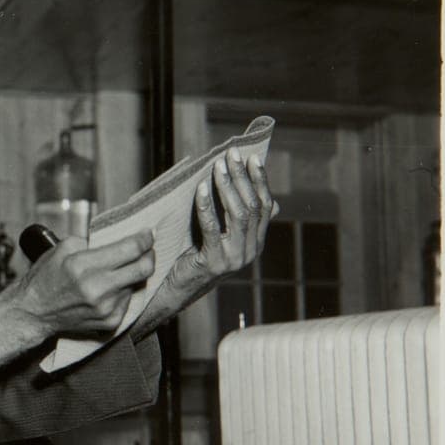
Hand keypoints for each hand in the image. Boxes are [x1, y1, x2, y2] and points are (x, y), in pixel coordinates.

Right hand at [0, 230, 156, 374]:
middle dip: (149, 255)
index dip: (145, 239)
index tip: (148, 233)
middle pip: (144, 268)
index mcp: (83, 265)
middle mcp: (98, 288)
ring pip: (137, 284)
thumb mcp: (62, 248)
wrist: (33, 313)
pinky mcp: (110, 322)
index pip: (130, 249)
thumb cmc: (45, 277)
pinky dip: (123, 291)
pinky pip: (128, 301)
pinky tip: (109, 289)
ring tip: (118, 270)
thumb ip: (91, 241)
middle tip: (146, 249)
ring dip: (132, 274)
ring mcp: (106, 308)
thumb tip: (119, 237)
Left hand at [132, 147, 277, 336]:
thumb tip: (267, 199)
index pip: (265, 206)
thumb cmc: (196, 256)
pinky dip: (206, 206)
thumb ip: (239, 220)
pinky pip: (212, 228)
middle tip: (232, 154)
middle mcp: (251, 251)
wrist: (177, 290)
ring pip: (238, 214)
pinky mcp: (214, 262)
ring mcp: (235, 258)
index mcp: (256, 243)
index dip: (260, 181)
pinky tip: (199, 188)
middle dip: (242, 177)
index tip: (253, 157)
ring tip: (217, 166)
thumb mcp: (222, 237)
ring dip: (227, 187)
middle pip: (253, 206)